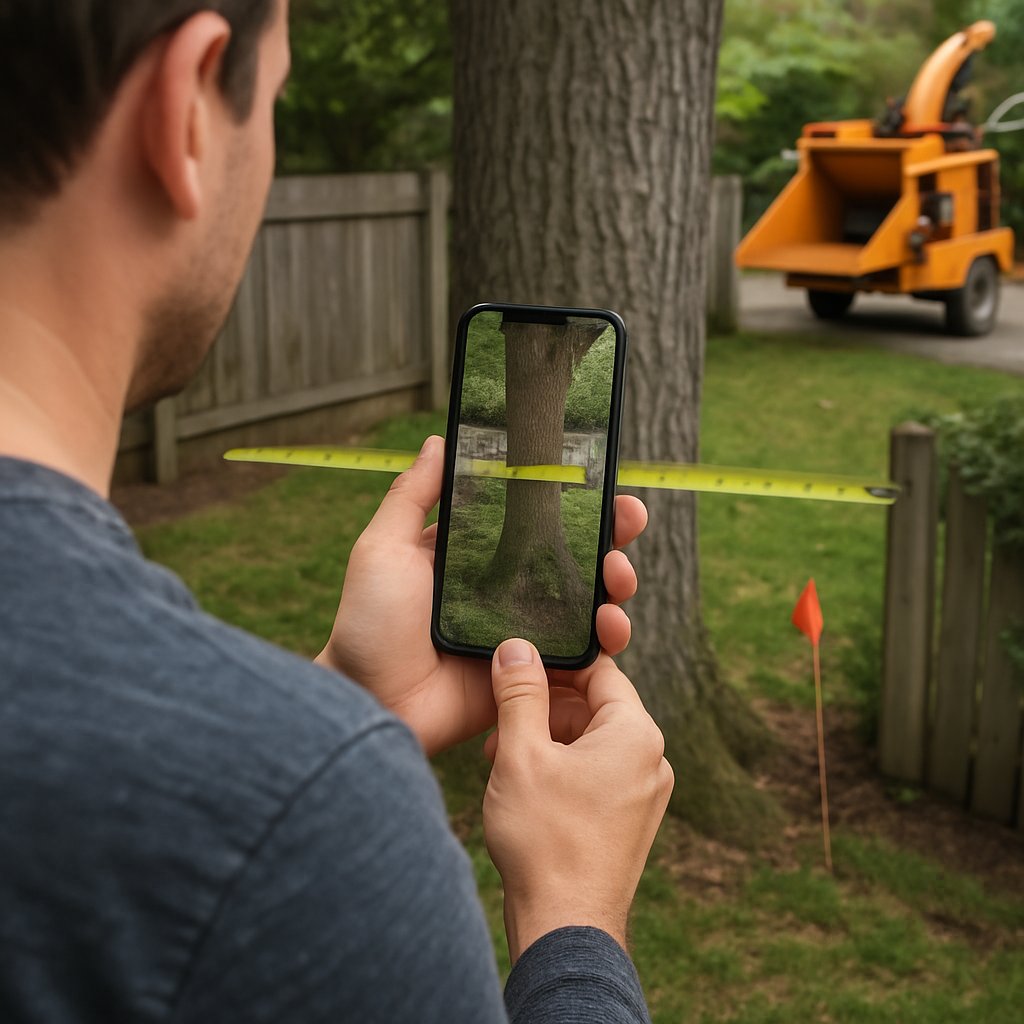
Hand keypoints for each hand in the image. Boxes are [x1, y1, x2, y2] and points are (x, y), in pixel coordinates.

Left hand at [315, 435, 647, 755]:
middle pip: (574, 557)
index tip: (603, 481)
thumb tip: (439, 441)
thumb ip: (412, 496)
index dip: (572, 501)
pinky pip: (583, 655)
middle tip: (627, 521)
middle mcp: (506, 590)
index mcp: (476, 556)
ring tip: (619, 577)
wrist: (371, 704)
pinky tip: (611, 626)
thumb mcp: (383, 548)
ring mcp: (524, 632)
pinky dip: (608, 639)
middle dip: (610, 536)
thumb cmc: (368, 626)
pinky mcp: (534, 673)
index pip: (534, 519)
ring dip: (616, 584)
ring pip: (588, 602)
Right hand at [482, 639, 673, 962]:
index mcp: (636, 734)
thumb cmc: (544, 838)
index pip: (599, 670)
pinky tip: (521, 783)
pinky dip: (560, 768)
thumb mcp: (520, 753)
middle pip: (593, 706)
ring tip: (501, 756)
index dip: (555, 662)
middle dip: (543, 706)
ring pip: (590, 742)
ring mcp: (643, 794)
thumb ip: (519, 692)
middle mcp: (651, 760)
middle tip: (499, 717)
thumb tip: (516, 647)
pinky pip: (595, 774)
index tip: (517, 665)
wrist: (565, 927)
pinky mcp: (629, 821)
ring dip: (546, 739)